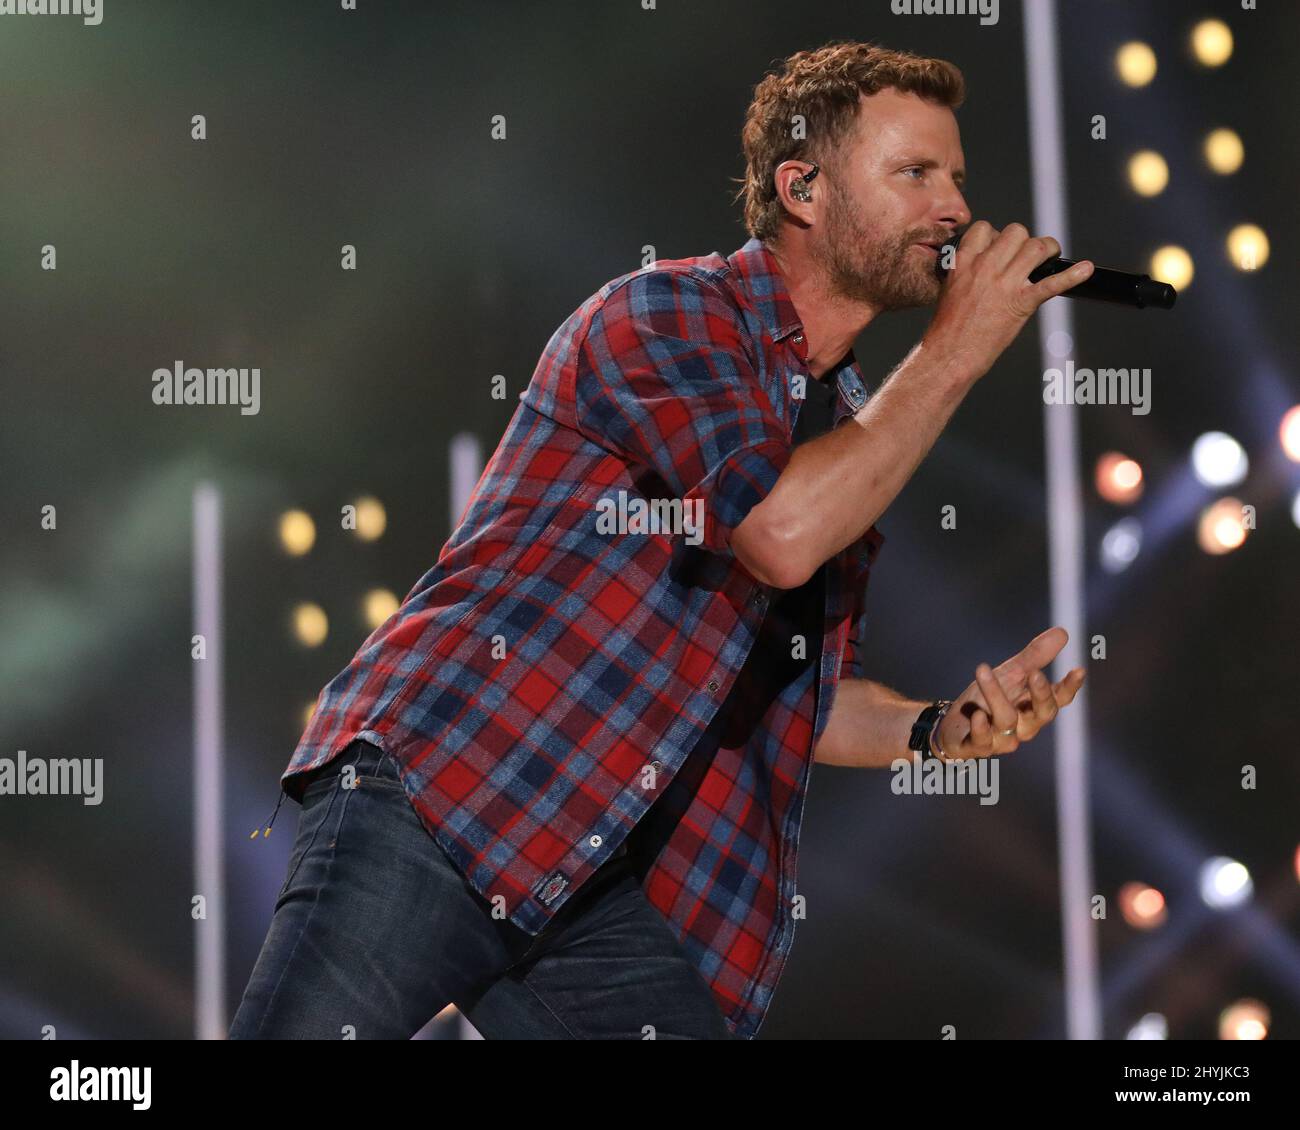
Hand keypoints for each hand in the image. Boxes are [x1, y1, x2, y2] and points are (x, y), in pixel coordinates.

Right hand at [923, 221, 1093, 384]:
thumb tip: (983, 262)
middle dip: (1025, 241)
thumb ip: (966, 271)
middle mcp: (985, 268)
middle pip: (1016, 232)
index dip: (997, 235)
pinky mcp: (1020, 303)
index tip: (1001, 248)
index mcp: (964, 263)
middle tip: (1028, 255)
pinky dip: (1073, 276)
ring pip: (1036, 247)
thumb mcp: (949, 289)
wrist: (950, 355)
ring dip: (1047, 249)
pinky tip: (1086, 270)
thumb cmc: (947, 329)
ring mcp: (1004, 284)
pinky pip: (1052, 284)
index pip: (986, 229)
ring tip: (1049, 259)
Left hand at [933, 626, 1085, 760]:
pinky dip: (981, 728)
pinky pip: (983, 741)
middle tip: (1036, 674)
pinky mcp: (978, 746)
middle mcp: (1025, 726)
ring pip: (1007, 720)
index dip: (1070, 687)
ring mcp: (1003, 739)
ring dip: (996, 695)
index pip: (1059, 698)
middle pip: (1042, 714)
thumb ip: (1034, 657)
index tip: (1079, 670)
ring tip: (982, 669)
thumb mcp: (1010, 675)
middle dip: (1041, 694)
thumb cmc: (988, 700)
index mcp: (1034, 706)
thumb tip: (1063, 632)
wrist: (955, 727)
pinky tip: (978, 715)